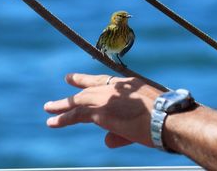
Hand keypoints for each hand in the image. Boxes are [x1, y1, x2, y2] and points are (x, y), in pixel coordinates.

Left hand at [44, 73, 163, 147]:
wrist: (168, 117)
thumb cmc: (164, 118)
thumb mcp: (143, 119)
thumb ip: (120, 132)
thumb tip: (106, 141)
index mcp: (127, 85)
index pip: (106, 80)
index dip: (96, 78)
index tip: (90, 75)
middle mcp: (114, 88)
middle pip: (90, 86)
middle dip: (78, 83)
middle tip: (68, 79)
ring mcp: (105, 98)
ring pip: (78, 100)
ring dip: (62, 106)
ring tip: (49, 108)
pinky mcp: (99, 111)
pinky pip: (75, 114)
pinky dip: (62, 118)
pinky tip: (52, 121)